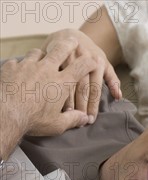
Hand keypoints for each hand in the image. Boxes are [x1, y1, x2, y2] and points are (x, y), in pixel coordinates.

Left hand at [0, 39, 98, 158]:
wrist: (6, 113)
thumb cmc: (33, 120)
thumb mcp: (57, 125)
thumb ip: (72, 120)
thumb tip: (84, 119)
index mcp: (61, 83)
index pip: (80, 67)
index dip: (89, 63)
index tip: (93, 61)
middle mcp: (46, 69)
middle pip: (61, 50)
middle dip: (69, 44)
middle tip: (73, 40)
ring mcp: (28, 65)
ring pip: (38, 52)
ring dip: (43, 54)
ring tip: (42, 58)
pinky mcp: (12, 67)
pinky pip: (18, 61)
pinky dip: (22, 64)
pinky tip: (20, 70)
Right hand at [42, 29, 121, 122]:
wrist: (71, 35)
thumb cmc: (90, 54)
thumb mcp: (104, 64)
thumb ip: (112, 80)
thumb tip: (119, 96)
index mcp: (97, 62)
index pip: (95, 89)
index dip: (93, 106)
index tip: (91, 120)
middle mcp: (83, 58)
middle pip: (82, 88)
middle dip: (81, 106)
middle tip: (80, 122)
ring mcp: (68, 56)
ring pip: (68, 82)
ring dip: (68, 100)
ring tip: (68, 115)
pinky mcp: (54, 56)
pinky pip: (55, 75)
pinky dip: (54, 90)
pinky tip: (53, 102)